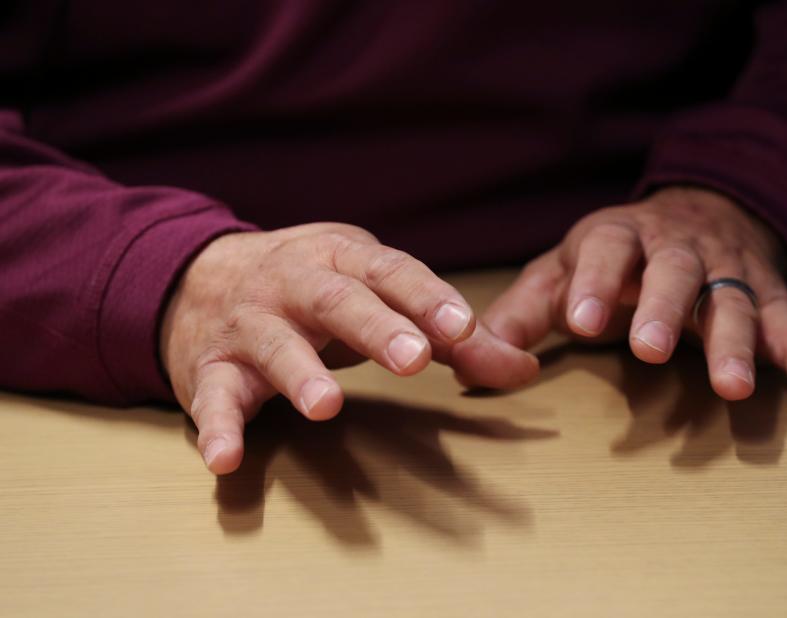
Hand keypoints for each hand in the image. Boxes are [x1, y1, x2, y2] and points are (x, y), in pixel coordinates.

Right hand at [160, 223, 536, 473]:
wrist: (201, 275)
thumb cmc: (314, 289)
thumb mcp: (379, 295)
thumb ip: (450, 335)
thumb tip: (524, 369)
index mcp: (343, 259)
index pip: (392, 272)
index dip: (426, 297)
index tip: (463, 326)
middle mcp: (294, 282)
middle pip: (336, 300)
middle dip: (375, 327)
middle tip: (413, 359)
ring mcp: (250, 323)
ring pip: (274, 344)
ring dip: (299, 373)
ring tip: (326, 406)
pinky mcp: (209, 367)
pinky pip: (212, 398)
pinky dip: (217, 426)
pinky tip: (227, 460)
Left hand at [478, 186, 786, 425]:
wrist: (698, 212)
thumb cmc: (615, 255)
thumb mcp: (562, 269)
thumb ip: (521, 311)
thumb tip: (471, 362)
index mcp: (619, 236)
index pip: (603, 248)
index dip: (592, 281)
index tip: (577, 319)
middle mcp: (678, 250)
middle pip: (674, 271)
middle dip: (663, 307)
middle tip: (649, 349)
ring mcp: (730, 274)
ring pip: (735, 302)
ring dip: (735, 342)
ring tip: (731, 389)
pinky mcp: (770, 302)